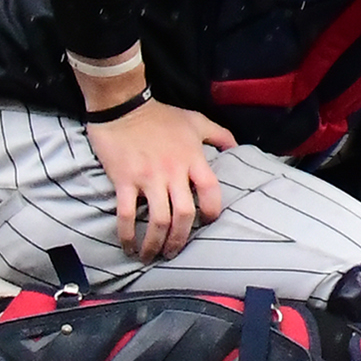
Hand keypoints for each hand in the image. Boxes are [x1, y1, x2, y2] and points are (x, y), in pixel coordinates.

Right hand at [85, 100, 236, 261]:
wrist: (123, 106)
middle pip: (185, 215)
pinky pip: (127, 215)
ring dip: (156, 243)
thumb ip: (219, 134)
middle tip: (174, 251)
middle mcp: (173, 171)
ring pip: (158, 220)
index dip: (212, 212)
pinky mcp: (124, 181)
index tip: (207, 223)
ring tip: (152, 254)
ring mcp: (148, 178)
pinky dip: (127, 235)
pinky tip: (128, 247)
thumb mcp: (195, 120)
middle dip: (181, 239)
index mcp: (193, 159)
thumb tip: (237, 147)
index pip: (211, 191)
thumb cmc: (161, 115)